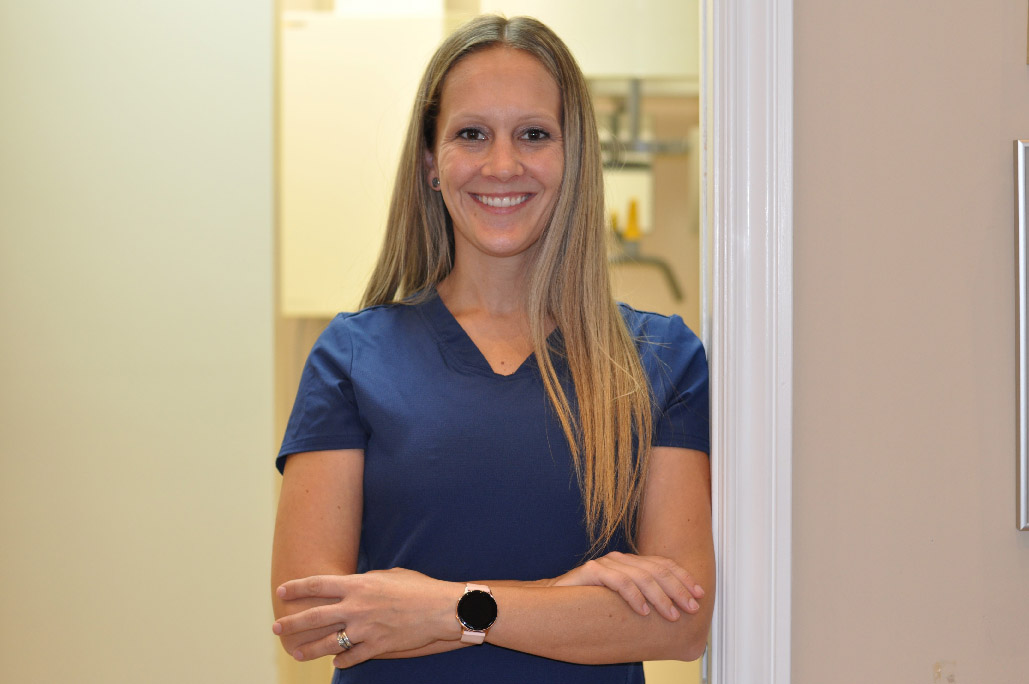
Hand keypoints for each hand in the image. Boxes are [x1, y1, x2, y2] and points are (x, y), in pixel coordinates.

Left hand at [272, 568, 461, 667]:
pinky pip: (351, 657)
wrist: (441, 609)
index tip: (282, 591)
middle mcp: (356, 607)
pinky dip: (341, 660)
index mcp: (358, 585)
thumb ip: (366, 581)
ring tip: (297, 653)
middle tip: (276, 628)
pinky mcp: (377, 647)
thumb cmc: (418, 587)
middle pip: (314, 616)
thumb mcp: (389, 575)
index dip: (297, 587)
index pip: (318, 585)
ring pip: (327, 643)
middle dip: (291, 623)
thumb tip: (354, 585)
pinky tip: (335, 661)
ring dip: (309, 649)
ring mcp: (365, 629)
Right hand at [551, 551, 704, 620]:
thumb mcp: (621, 602)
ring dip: (660, 597)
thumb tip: (673, 613)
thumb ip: (642, 600)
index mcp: (630, 564)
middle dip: (678, 590)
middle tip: (691, 608)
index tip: (700, 594)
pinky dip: (633, 597)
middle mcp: (620, 560)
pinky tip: (643, 611)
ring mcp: (605, 564)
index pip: (663, 564)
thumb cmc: (588, 605)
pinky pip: (618, 582)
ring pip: (640, 576)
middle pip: (656, 569)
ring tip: (671, 615)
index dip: (684, 578)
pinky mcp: (591, 572)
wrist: (551, 602)